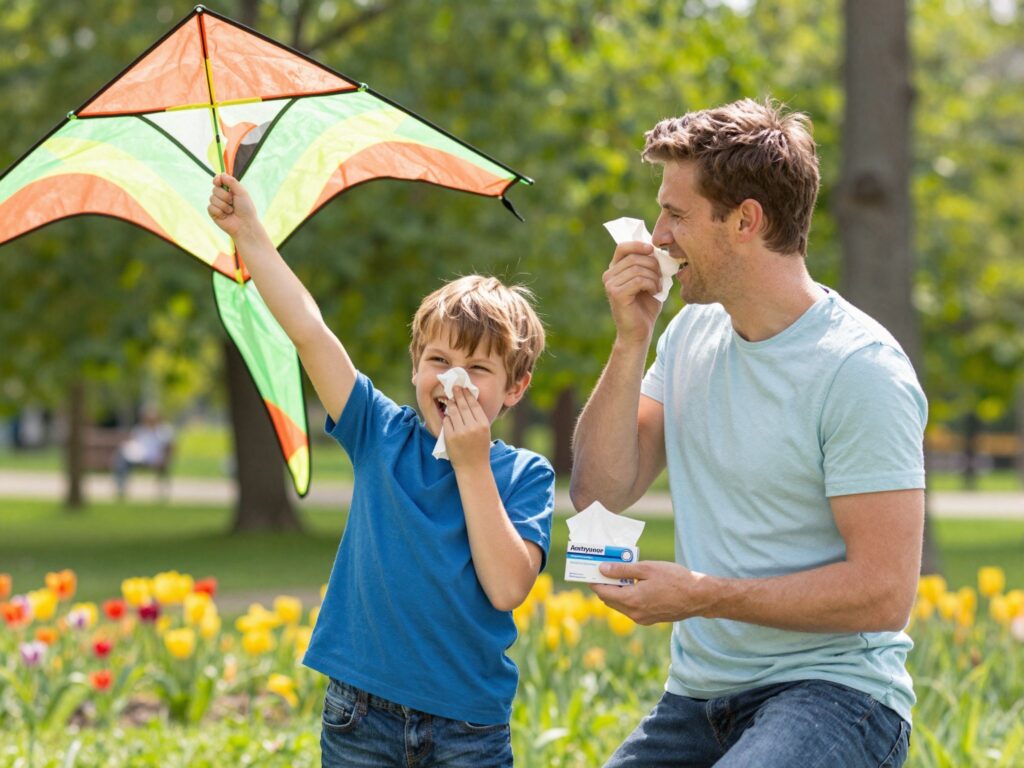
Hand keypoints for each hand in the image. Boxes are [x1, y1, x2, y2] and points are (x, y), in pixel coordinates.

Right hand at [207, 173, 258, 241]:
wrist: (245, 225)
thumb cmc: (246, 209)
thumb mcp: (241, 192)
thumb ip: (232, 182)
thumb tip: (221, 174)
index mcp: (229, 190)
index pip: (218, 180)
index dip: (217, 180)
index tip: (218, 182)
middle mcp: (222, 196)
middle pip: (215, 189)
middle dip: (225, 196)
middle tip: (233, 202)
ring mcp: (217, 204)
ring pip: (212, 198)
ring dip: (223, 205)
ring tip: (231, 211)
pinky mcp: (213, 213)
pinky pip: (210, 207)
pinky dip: (219, 211)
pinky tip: (225, 216)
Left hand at [442, 386, 491, 469]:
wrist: (473, 467)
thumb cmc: (479, 448)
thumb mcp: (484, 432)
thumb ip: (478, 418)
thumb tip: (468, 400)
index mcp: (483, 424)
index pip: (474, 404)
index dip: (468, 394)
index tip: (464, 387)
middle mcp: (472, 427)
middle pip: (463, 405)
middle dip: (458, 394)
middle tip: (454, 387)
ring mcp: (460, 432)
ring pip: (453, 412)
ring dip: (451, 404)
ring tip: (450, 399)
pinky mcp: (450, 437)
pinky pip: (446, 421)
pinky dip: (447, 417)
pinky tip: (447, 415)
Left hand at [590, 560, 712, 624]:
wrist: (699, 597)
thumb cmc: (675, 579)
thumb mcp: (647, 568)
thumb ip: (622, 569)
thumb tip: (602, 569)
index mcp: (631, 600)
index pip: (603, 592)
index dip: (594, 581)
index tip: (590, 570)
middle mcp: (634, 614)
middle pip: (609, 600)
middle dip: (604, 586)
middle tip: (603, 569)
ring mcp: (642, 619)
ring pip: (620, 605)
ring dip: (616, 591)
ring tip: (619, 574)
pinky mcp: (650, 620)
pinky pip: (631, 609)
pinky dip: (627, 597)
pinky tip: (633, 583)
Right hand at [603, 241, 664, 343]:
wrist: (639, 332)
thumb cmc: (645, 307)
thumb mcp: (649, 281)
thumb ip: (649, 265)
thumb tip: (657, 249)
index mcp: (615, 270)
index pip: (623, 247)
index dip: (639, 245)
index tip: (652, 249)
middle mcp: (609, 275)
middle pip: (634, 257)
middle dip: (653, 264)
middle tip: (661, 277)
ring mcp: (610, 285)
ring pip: (638, 268)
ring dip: (654, 276)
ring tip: (657, 287)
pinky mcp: (616, 294)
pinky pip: (639, 280)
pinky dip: (651, 284)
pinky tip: (654, 292)